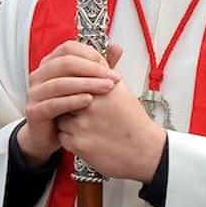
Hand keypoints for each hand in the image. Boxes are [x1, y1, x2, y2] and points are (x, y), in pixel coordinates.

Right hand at [18, 41, 120, 166]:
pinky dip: (73, 101)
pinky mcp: (34, 112)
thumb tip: (116, 48)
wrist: (48, 136)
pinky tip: (89, 101)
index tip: (108, 65)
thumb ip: (98, 67)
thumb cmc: (67, 110)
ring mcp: (34, 94)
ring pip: (60, 83)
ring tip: (107, 88)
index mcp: (50, 65)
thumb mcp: (85, 85)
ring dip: (87, 84)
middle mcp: (39, 76)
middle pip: (64, 63)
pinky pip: (54, 104)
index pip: (68, 49)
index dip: (90, 54)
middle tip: (113, 77)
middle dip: (92, 69)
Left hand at [52, 44, 166, 182]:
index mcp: (101, 88)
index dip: (73, 88)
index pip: (72, 79)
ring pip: (60, 118)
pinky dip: (71, 138)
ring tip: (91, 127)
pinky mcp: (77, 144)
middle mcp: (90, 104)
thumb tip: (91, 55)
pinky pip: (62, 137)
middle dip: (70, 105)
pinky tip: (89, 139)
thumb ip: (103, 72)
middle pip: (64, 98)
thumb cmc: (132, 121)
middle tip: (86, 113)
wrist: (145, 151)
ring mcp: (82, 125)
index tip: (80, 94)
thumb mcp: (121, 91)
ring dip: (70, 123)